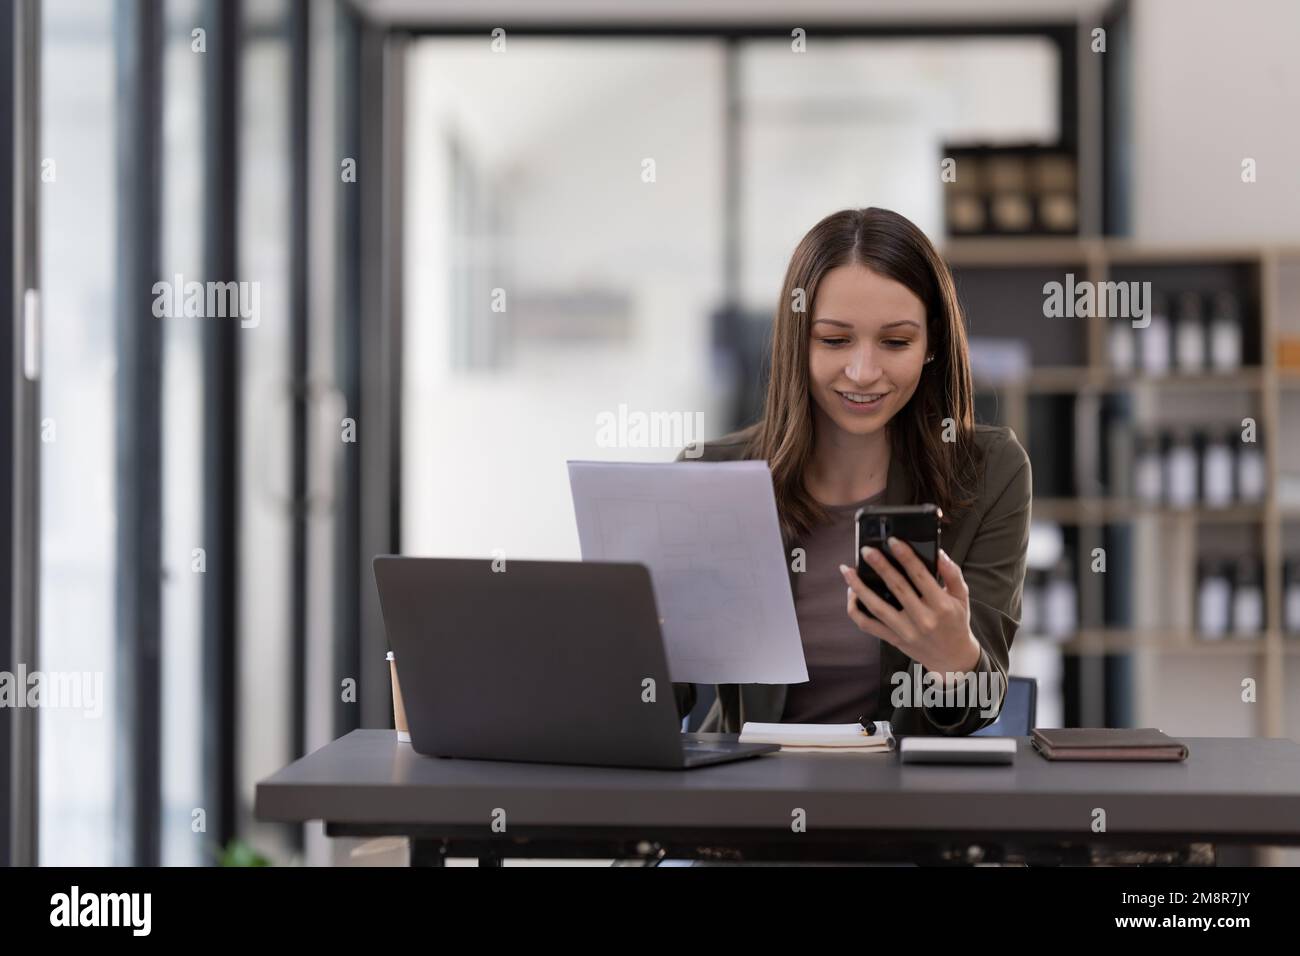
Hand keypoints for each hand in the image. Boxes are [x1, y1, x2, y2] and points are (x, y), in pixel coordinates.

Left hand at [840, 540, 980, 677]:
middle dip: (879, 566)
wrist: (952, 659)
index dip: (906, 556)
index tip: (893, 541)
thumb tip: (939, 552)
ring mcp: (905, 631)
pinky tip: (851, 593)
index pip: (920, 576)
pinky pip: (868, 625)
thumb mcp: (962, 597)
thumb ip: (952, 574)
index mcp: (941, 605)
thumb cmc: (956, 623)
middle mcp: (922, 619)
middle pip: (896, 588)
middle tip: (866, 550)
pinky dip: (855, 610)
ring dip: (859, 587)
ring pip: (876, 607)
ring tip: (847, 570)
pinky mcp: (893, 640)